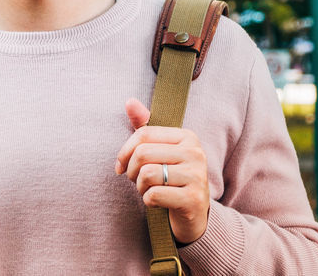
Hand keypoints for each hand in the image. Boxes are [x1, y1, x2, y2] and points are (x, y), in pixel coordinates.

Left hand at [114, 98, 209, 243]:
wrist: (193, 215)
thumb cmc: (171, 179)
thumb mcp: (160, 151)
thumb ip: (145, 126)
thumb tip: (129, 101)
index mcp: (187, 137)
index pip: (144, 134)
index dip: (125, 151)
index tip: (120, 166)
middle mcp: (195, 153)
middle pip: (143, 154)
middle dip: (131, 171)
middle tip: (135, 180)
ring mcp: (197, 176)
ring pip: (147, 174)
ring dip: (140, 187)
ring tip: (148, 190)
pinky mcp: (193, 199)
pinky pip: (154, 195)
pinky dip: (148, 201)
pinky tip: (156, 202)